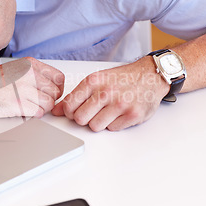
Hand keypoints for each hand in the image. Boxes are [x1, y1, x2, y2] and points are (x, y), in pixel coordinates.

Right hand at [0, 57, 64, 117]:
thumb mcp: (17, 68)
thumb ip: (35, 74)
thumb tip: (53, 87)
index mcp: (30, 65)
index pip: (59, 78)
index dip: (57, 89)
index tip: (51, 93)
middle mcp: (29, 75)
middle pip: (55, 92)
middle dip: (50, 100)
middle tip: (39, 102)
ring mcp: (23, 89)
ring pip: (49, 104)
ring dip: (42, 108)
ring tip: (30, 106)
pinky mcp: (17, 103)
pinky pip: (38, 112)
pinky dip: (34, 114)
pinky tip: (24, 110)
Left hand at [52, 57, 168, 130]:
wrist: (150, 76)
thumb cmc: (121, 79)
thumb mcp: (96, 80)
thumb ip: (75, 96)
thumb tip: (55, 111)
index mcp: (93, 81)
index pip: (69, 105)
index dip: (70, 111)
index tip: (77, 110)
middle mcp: (106, 92)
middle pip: (80, 119)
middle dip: (84, 118)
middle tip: (93, 112)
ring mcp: (120, 104)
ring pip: (95, 126)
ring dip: (99, 122)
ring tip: (108, 111)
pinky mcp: (132, 115)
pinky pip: (112, 128)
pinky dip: (114, 123)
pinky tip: (120, 113)